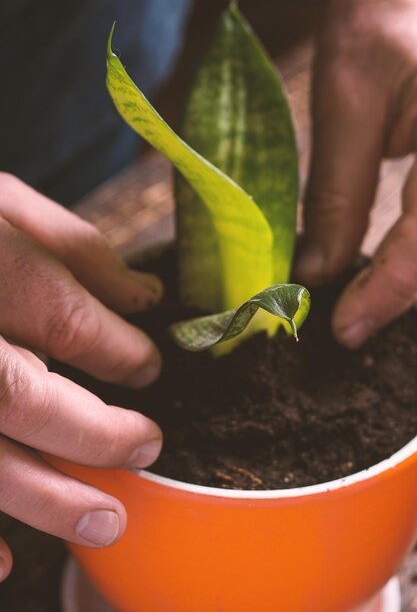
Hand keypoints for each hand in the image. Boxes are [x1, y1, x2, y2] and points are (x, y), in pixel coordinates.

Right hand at [0, 173, 163, 581]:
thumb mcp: (1, 203)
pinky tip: (3, 562)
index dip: (122, 351)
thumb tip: (143, 294)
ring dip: (41, 499)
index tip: (145, 365)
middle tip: (147, 447)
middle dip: (93, 434)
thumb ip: (72, 245)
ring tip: (105, 523)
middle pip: (19, 396)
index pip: (67, 320)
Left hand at [295, 0, 416, 347]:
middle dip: (403, 292)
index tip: (345, 330)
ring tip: (370, 295)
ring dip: (413, 273)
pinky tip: (395, 260)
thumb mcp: (350, 98)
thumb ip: (340, 191)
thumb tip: (319, 270)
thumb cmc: (388, 10)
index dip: (384, 295)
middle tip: (354, 318)